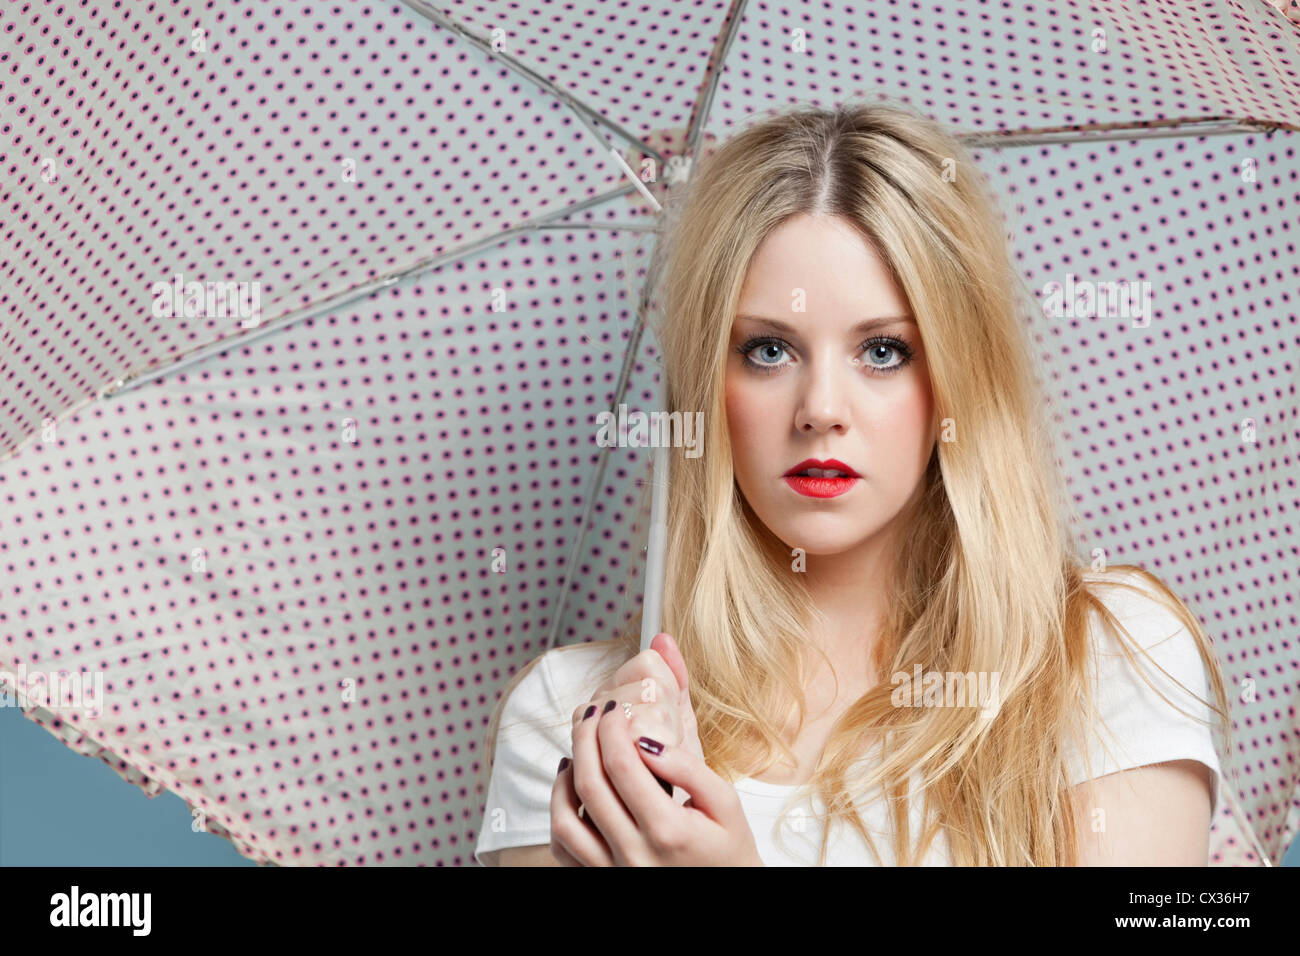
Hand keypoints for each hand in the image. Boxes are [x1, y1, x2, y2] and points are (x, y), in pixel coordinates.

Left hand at [549, 634, 762, 865]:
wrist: (728, 895)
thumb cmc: (729, 850)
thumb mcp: (726, 804)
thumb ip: (688, 769)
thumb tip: (646, 740)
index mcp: (668, 830)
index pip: (622, 765)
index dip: (611, 729)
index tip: (614, 709)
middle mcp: (634, 853)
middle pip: (590, 784)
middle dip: (586, 738)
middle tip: (592, 714)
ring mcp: (612, 871)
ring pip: (565, 819)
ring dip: (565, 776)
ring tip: (579, 749)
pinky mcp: (601, 879)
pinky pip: (564, 848)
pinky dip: (559, 814)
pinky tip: (570, 788)